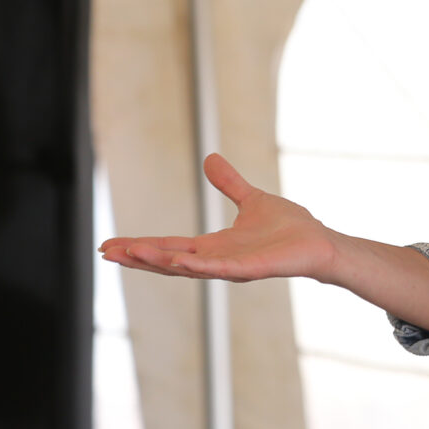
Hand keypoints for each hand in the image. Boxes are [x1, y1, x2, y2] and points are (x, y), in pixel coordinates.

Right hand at [99, 154, 337, 282]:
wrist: (320, 241)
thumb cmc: (290, 228)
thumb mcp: (252, 199)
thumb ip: (229, 184)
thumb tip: (209, 158)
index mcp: (214, 246)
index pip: (169, 246)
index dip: (141, 245)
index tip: (112, 244)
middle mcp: (218, 260)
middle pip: (168, 261)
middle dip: (138, 257)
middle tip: (107, 252)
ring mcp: (233, 268)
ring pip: (188, 267)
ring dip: (158, 261)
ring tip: (130, 253)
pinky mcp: (253, 269)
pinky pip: (221, 269)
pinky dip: (199, 266)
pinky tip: (178, 262)